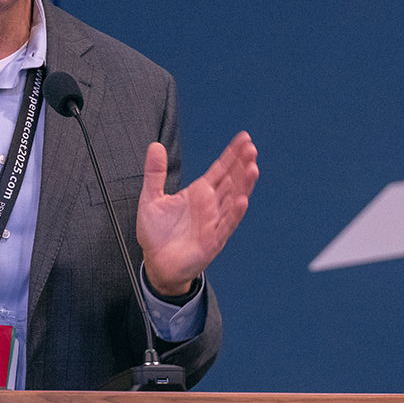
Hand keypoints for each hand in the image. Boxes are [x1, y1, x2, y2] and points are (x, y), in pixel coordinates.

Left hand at [136, 131, 258, 295]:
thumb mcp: (150, 199)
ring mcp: (214, 222)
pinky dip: (234, 213)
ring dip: (243, 185)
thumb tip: (155, 146)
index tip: (244, 138)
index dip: (232, 154)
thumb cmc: (156, 234)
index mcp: (199, 193)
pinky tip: (242, 200)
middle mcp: (211, 205)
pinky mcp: (212, 241)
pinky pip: (226, 225)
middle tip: (250, 148)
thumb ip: (154, 173)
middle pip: (232, 181)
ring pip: (233, 200)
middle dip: (242, 164)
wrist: (156, 264)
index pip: (221, 169)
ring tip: (252, 168)